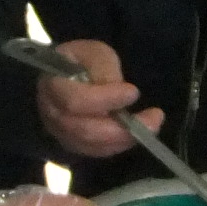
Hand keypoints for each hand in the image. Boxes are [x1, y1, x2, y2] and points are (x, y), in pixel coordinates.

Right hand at [35, 39, 161, 159]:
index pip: (76, 100)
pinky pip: (97, 151)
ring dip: (125, 138)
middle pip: (85, 130)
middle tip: (154, 119)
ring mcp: (60, 133)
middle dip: (122, 128)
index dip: (106, 100)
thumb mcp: (95, 53)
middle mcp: (51, 114)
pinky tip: (136, 133)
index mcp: (52, 84)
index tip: (134, 92)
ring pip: (93, 145)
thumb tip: (118, 91)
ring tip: (151, 125)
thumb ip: (104, 69)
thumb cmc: (81, 62)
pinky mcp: (73, 144)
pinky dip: (119, 145)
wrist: (67, 77)